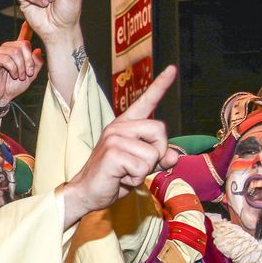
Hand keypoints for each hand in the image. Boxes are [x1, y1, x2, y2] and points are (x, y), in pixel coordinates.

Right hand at [0, 40, 43, 103]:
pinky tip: (13, 75)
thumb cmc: (13, 86)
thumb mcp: (31, 75)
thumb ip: (36, 63)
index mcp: (15, 49)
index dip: (31, 49)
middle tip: (29, 73)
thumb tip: (38, 50)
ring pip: (15, 52)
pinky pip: (6, 58)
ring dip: (21, 67)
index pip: (25, 40)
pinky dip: (13, 69)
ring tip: (20, 76)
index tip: (32, 66)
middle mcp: (6, 48)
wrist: (1, 97)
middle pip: (23, 44)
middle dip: (29, 61)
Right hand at [60, 66, 178, 224]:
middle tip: (137, 166)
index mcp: (126, 125)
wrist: (86, 193)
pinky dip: (135, 178)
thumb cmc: (113, 179)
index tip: (172, 69)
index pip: (146, 102)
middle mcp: (119, 127)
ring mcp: (114, 138)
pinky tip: (120, 178)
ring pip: (153, 153)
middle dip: (157, 153)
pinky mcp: (112, 152)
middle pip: (160, 130)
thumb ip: (158, 158)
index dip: (160, 86)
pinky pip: (142, 166)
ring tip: (125, 173)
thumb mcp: (141, 167)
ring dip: (144, 170)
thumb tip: (175, 157)